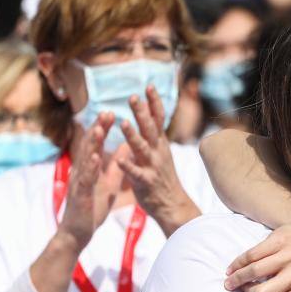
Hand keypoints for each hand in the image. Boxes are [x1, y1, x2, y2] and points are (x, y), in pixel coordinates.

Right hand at [57, 112, 123, 250]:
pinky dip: (90, 167)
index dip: (103, 129)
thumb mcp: (108, 183)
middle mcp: (82, 172)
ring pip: (85, 159)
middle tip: (107, 112)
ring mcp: (79, 182)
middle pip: (89, 146)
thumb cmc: (92, 207)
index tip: (111, 113)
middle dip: (98, 129)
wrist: (78, 231)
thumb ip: (115, 166)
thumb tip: (124, 148)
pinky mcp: (80, 194)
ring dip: (91, 143)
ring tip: (99, 127)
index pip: (96, 145)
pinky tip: (95, 157)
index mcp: (90, 169)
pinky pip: (85, 179)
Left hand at [117, 85, 199, 235]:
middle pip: (150, 129)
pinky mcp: (145, 182)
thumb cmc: (163, 179)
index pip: (159, 119)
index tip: (148, 86)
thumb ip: (154, 135)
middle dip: (142, 112)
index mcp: (160, 145)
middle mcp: (158, 152)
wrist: (173, 205)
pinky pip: (135, 173)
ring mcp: (152, 167)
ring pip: (141, 149)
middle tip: (133, 97)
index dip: (154, 103)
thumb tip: (150, 115)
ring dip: (132, 136)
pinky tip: (118, 159)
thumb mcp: (162, 153)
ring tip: (123, 123)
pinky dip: (127, 166)